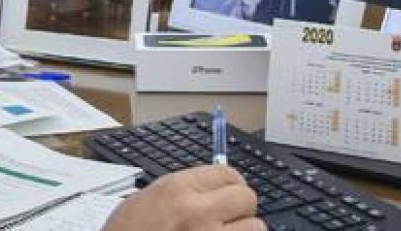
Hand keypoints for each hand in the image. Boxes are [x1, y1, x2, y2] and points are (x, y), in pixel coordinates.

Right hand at [103, 165, 262, 230]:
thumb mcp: (144, 202)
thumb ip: (180, 193)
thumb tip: (210, 190)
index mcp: (176, 190)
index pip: (228, 174)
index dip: (231, 185)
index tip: (228, 194)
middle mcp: (198, 213)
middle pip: (247, 199)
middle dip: (240, 208)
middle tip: (228, 218)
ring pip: (256, 228)